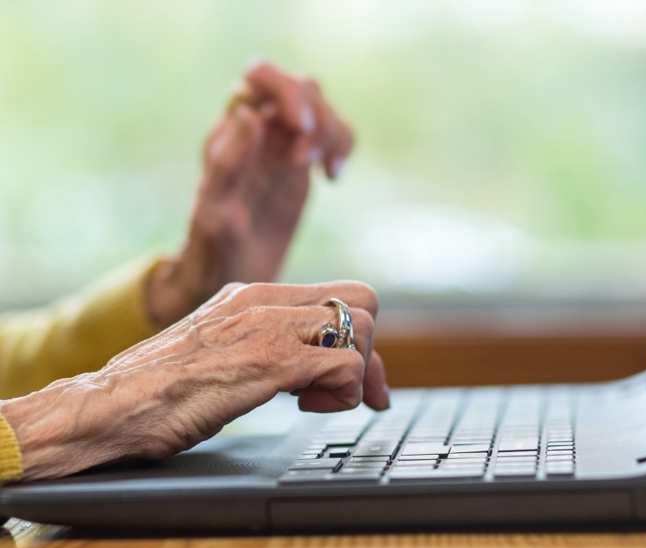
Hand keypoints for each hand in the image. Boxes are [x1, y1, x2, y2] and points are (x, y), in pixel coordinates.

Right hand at [0, 281, 387, 480]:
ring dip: (356, 374)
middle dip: (369, 351)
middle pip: (362, 300)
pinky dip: (344, 394)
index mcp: (252, 295)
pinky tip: (307, 409)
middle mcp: (264, 300)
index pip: (336, 295)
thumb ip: (260, 345)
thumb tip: (305, 370)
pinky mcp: (271, 361)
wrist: (108, 406)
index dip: (357, 339)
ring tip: (315, 402)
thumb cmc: (156, 391)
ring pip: (362, 328)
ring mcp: (269, 327)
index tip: (358, 381)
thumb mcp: (218, 351)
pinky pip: (346, 366)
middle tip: (356, 393)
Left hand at [146, 60, 354, 327]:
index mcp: (230, 133)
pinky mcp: (300, 167)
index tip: (300, 131)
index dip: (287, 92)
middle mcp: (257, 132)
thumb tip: (251, 113)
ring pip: (320, 107)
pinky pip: (332, 135)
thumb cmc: (212, 254)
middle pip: (299, 87)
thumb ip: (228, 164)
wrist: (227, 282)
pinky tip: (333, 177)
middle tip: (307, 163)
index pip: (260, 78)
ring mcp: (280, 148)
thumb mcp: (215, 215)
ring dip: (333, 131)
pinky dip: (343, 145)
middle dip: (315, 116)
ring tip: (326, 172)